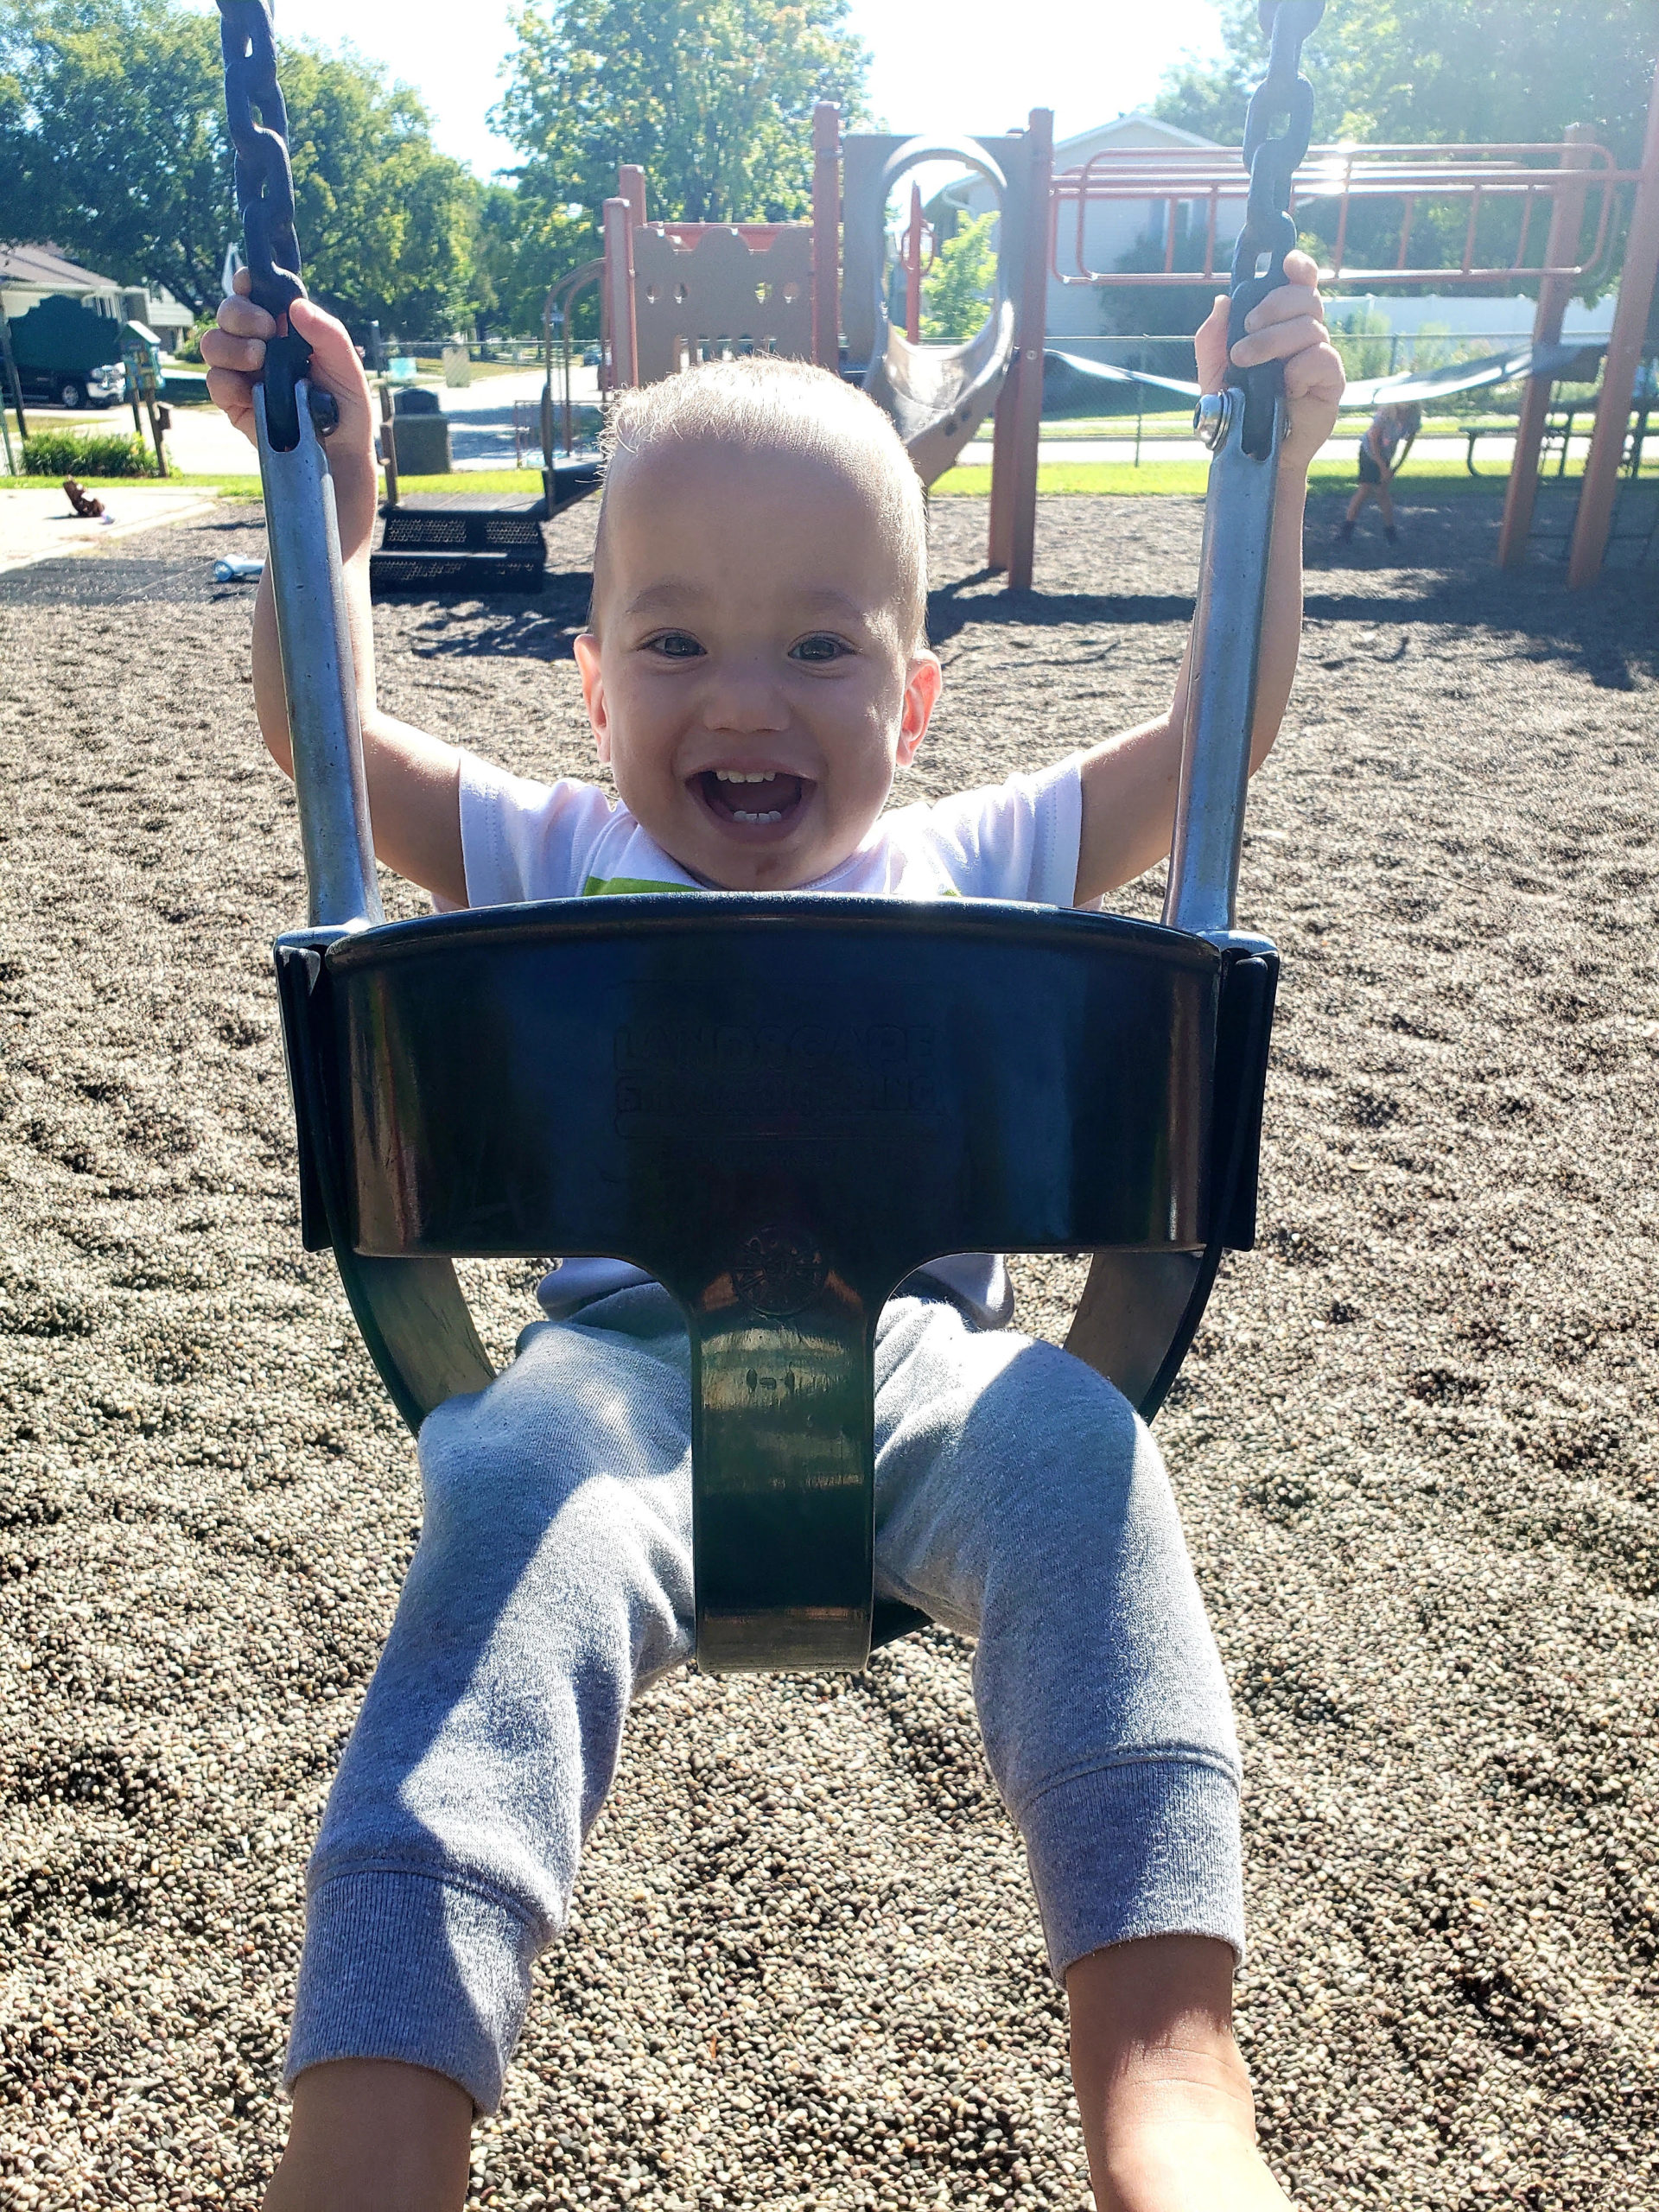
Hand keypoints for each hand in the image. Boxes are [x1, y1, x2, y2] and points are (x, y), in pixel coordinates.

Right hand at [201, 268, 381, 559]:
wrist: (337, 473)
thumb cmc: (349, 424)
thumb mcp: (350, 379)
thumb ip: (330, 338)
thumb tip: (296, 307)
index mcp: (291, 337)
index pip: (261, 298)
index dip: (250, 284)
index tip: (251, 282)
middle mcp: (264, 352)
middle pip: (230, 312)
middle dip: (239, 312)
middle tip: (263, 331)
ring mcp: (247, 379)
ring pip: (214, 343)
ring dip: (230, 345)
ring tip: (258, 361)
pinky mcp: (236, 408)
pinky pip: (215, 383)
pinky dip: (226, 380)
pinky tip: (250, 390)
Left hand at [1194, 248, 1344, 474]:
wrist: (1248, 453)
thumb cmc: (1236, 411)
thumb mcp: (1212, 373)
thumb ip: (1212, 339)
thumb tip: (1222, 302)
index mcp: (1281, 324)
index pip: (1300, 283)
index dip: (1299, 266)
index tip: (1285, 263)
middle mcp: (1305, 335)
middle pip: (1305, 297)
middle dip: (1273, 305)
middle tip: (1246, 328)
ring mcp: (1320, 356)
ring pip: (1309, 326)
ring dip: (1273, 340)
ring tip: (1245, 362)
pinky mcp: (1331, 382)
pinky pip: (1322, 358)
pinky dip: (1298, 368)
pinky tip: (1283, 386)